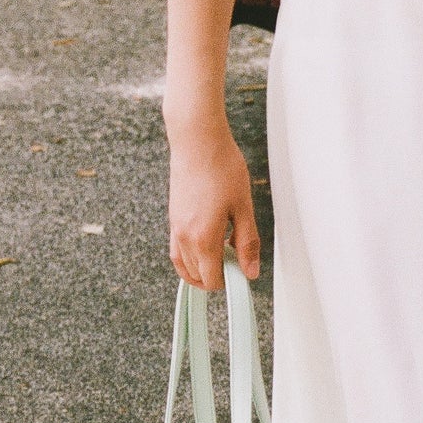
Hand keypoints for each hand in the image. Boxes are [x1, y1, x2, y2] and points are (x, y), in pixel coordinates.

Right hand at [165, 108, 260, 290]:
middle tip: (237, 259)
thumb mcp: (243, 208)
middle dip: (217, 276)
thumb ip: (247, 243)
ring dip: (202, 269)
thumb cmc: (222, 168)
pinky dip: (191, 257)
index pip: (211, 279)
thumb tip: (250, 272)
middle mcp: (184, 237)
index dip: (229, 281)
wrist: (197, 141)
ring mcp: (175, 228)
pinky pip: (177, 250)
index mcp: (203, 238)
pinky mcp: (173, 217)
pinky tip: (209, 244)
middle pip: (196, 276)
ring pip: (184, 266)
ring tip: (224, 254)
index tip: (244, 271)